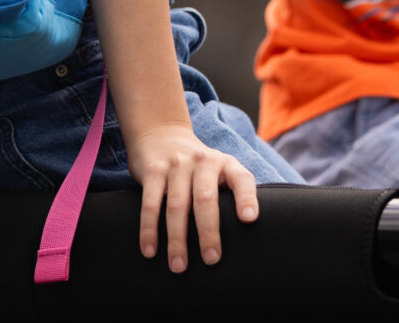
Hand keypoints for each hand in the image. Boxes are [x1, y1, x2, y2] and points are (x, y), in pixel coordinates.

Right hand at [125, 122, 258, 272]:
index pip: (241, 179)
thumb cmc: (196, 165)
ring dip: (177, 239)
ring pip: (177, 205)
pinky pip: (151, 201)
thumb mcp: (217, 170)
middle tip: (211, 259)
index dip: (247, 198)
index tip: (249, 219)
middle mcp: (203, 160)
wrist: (161, 133)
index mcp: (224, 164)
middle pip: (206, 198)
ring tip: (179, 266)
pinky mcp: (153, 168)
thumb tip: (240, 240)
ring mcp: (177, 163)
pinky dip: (149, 228)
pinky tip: (150, 249)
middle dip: (208, 231)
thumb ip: (227, 194)